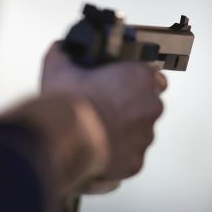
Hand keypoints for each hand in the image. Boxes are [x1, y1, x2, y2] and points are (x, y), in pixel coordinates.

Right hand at [41, 42, 166, 190]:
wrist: (64, 139)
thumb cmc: (69, 103)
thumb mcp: (58, 67)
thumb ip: (63, 53)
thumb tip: (59, 49)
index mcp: (139, 79)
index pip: (152, 77)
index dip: (135, 82)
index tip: (121, 86)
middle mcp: (149, 107)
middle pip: (146, 106)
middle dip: (127, 108)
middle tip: (102, 109)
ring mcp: (144, 137)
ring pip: (139, 134)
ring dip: (123, 132)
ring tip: (97, 131)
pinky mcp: (134, 163)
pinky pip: (129, 158)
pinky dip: (117, 155)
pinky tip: (98, 149)